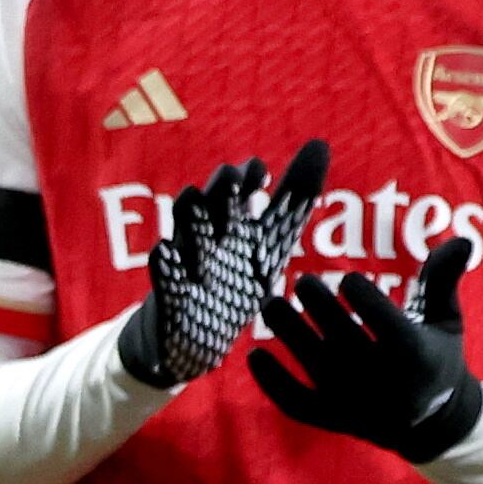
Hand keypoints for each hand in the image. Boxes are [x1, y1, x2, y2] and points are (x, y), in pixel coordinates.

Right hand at [116, 141, 330, 390]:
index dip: (248, 175)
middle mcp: (207, 237)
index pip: (239, 187)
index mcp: (233, 223)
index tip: (263, 175)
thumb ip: (294, 195)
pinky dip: (164, 263)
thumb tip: (321, 142)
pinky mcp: (168, 298)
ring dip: (192, 219)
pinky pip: (162, 277)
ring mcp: (185, 265)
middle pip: (211, 198)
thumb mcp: (270, 243)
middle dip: (221, 190)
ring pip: (183, 231)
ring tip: (199, 206)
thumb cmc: (234, 281)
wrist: (192, 341)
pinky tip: (166, 252)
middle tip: (236, 181)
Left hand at [251, 236, 482, 461]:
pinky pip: (297, 403)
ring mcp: (354, 405)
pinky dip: (272, 382)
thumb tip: (463, 239)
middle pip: (343, 340)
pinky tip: (254, 354)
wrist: (430, 424)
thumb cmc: (435, 357)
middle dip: (318, 307)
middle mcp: (384, 384)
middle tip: (301, 281)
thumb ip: (444, 280)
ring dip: (288, 334)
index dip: (363, 297)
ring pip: (314, 366)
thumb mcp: (446, 321)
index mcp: (416, 358)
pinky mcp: (332, 420)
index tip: (347, 279)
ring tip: (269, 304)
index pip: (385, 323)